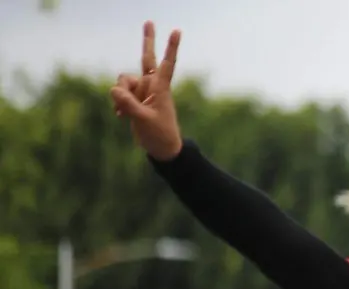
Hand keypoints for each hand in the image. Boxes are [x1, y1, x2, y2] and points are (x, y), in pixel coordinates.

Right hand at [110, 21, 184, 161]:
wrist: (161, 148)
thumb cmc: (159, 135)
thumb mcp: (143, 121)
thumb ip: (128, 105)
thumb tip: (113, 89)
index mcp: (161, 88)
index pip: (166, 64)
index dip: (171, 47)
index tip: (176, 31)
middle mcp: (152, 85)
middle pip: (147, 58)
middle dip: (147, 41)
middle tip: (149, 21)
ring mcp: (142, 91)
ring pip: (123, 80)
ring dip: (120, 94)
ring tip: (125, 112)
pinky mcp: (134, 99)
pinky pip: (119, 93)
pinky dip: (117, 102)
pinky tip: (121, 116)